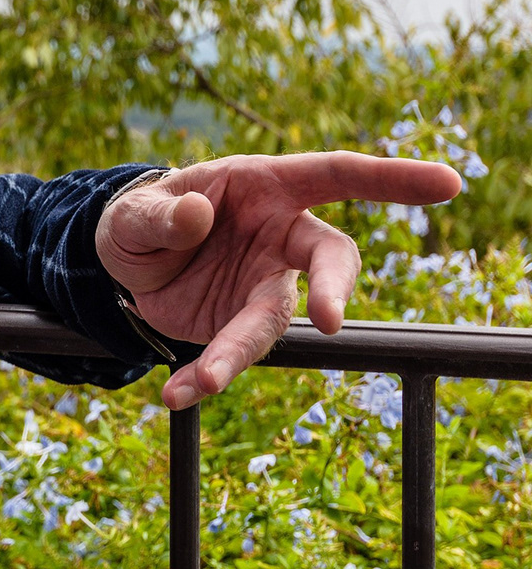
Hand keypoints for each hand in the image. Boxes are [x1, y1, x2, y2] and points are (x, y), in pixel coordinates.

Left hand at [96, 153, 461, 409]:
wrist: (121, 263)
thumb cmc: (141, 218)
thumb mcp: (135, 211)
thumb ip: (161, 213)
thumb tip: (195, 215)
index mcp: (265, 187)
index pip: (336, 174)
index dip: (392, 179)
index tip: (448, 185)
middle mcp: (278, 236)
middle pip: (330, 256)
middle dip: (336, 287)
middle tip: (330, 320)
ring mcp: (265, 283)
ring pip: (275, 320)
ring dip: (240, 351)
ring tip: (205, 380)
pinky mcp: (240, 322)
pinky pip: (233, 353)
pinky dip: (204, 376)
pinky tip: (177, 394)